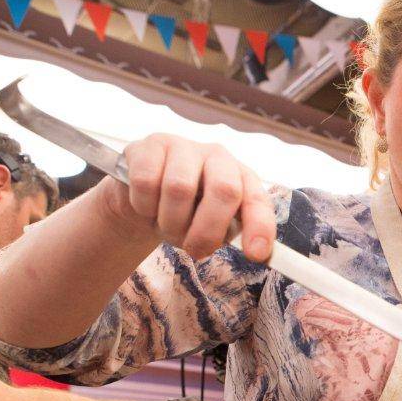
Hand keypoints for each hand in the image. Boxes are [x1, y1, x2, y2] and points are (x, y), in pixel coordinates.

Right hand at [102, 134, 275, 261]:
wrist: (141, 198)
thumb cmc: (184, 214)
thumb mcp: (210, 228)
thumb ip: (228, 234)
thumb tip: (255, 252)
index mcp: (241, 178)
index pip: (257, 200)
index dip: (259, 227)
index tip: (255, 255)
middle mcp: (218, 157)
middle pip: (224, 190)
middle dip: (208, 230)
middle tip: (194, 250)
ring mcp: (184, 147)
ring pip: (179, 188)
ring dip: (170, 222)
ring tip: (166, 227)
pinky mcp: (150, 145)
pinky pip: (146, 181)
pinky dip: (144, 206)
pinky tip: (146, 207)